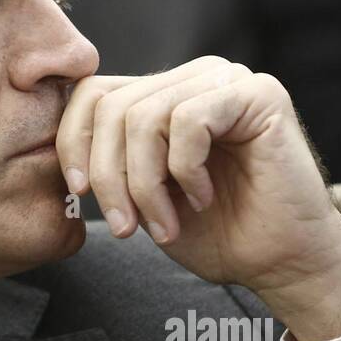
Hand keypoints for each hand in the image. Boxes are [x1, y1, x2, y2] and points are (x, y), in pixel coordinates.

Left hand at [56, 56, 340, 340]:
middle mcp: (194, 77)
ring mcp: (227, 79)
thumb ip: (109, 162)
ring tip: (165, 224)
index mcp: (165, 95)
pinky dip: (185, 170)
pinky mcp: (258, 93)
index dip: (74, 142)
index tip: (77, 193)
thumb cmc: (217, 233)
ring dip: (145, 183)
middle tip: (125, 227)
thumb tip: (57, 147)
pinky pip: (189, 120)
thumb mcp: (142, 197)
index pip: (93, 93)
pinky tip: (203, 197)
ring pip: (145, 115)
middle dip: (108, 175)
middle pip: (113, 106)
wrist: (283, 263)